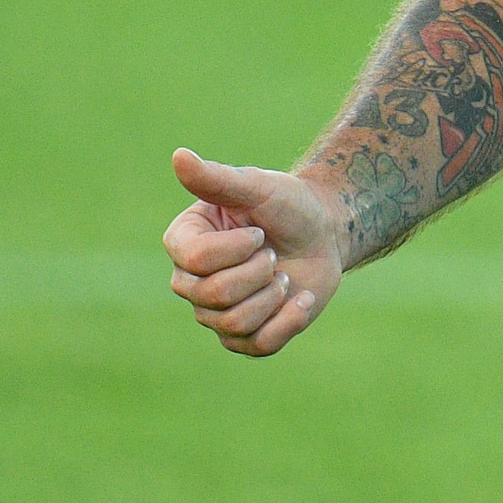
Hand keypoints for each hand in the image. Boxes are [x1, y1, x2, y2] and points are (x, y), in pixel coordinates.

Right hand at [162, 147, 345, 356]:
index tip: (258, 231)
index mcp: (184, 242)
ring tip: (284, 274)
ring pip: (236, 323)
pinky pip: (258, 346)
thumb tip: (178, 156)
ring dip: (274, 295)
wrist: (324, 232)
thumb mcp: (256, 187)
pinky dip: (289, 321)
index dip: (238, 248)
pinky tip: (302, 298)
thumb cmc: (287, 204)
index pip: (196, 261)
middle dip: (259, 272)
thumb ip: (216, 178)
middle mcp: (191, 281)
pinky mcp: (244, 337)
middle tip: (272, 253)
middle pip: (213, 296)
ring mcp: (214, 313)